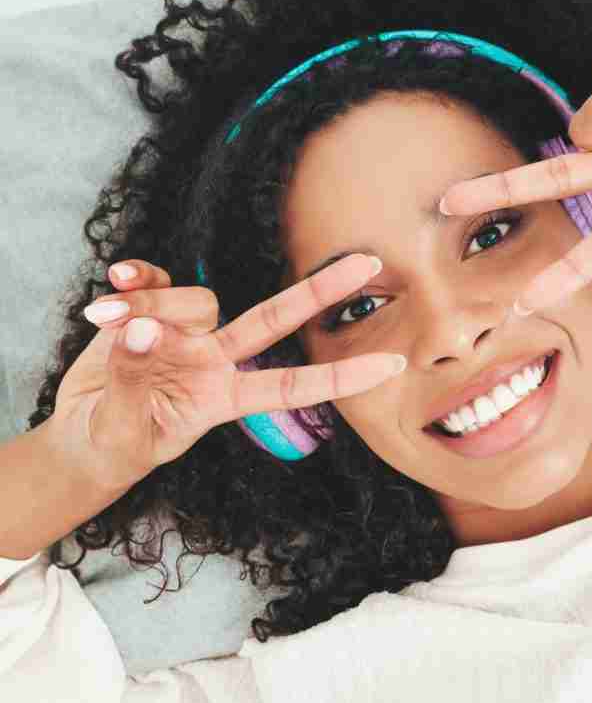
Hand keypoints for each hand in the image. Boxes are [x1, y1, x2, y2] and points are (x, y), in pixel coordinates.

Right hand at [51, 256, 404, 488]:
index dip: (342, 377)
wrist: (84, 435)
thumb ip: (132, 374)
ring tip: (103, 318)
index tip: (395, 365)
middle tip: (369, 260)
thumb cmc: (117, 441)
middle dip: (320, 290)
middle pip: (273, 319)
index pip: (292, 386)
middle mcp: (215, 359)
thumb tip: (140, 327)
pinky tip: (117, 278)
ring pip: (195, 299)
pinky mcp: (150, 311)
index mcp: (224, 398)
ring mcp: (186, 333)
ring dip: (151, 303)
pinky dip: (138, 278)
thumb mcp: (124, 423)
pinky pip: (156, 282)